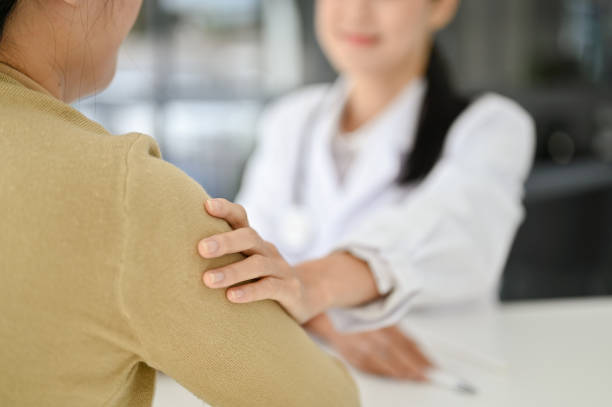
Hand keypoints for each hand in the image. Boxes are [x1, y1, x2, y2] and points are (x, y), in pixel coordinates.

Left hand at [198, 198, 323, 323]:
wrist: (306, 296)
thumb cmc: (262, 279)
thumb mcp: (246, 262)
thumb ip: (223, 256)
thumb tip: (175, 250)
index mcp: (254, 242)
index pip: (241, 218)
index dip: (226, 209)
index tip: (205, 205)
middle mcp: (268, 250)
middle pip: (249, 237)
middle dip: (225, 241)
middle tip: (200, 248)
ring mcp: (281, 269)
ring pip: (258, 264)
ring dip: (232, 271)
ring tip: (207, 280)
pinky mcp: (290, 290)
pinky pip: (270, 288)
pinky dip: (250, 292)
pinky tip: (231, 297)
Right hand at [305, 314, 432, 380]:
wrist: (324, 307)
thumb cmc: (353, 309)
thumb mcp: (376, 312)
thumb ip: (394, 327)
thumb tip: (415, 347)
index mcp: (380, 320)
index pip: (405, 341)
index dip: (420, 355)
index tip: (432, 366)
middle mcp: (370, 331)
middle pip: (397, 353)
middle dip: (413, 366)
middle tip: (427, 376)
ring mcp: (357, 343)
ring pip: (382, 362)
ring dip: (398, 372)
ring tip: (412, 378)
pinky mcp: (347, 352)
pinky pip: (366, 366)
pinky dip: (379, 372)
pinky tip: (389, 376)